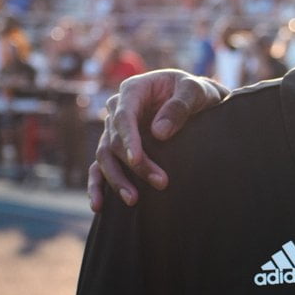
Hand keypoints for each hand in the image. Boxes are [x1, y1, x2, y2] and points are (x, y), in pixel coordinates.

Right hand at [87, 70, 226, 210]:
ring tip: (133, 200)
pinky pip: (100, 166)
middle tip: (160, 183)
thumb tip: (159, 133)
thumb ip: (180, 106)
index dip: (128, 139)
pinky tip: (99, 205)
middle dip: (135, 165)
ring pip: (105, 157)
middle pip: (115, 141)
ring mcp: (114, 129)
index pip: (123, 117)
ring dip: (117, 180)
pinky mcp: (116, 146)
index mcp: (133, 90)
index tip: (137, 160)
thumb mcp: (196, 90)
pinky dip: (97, 185)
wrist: (196, 99)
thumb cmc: (195, 91)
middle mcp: (117, 109)